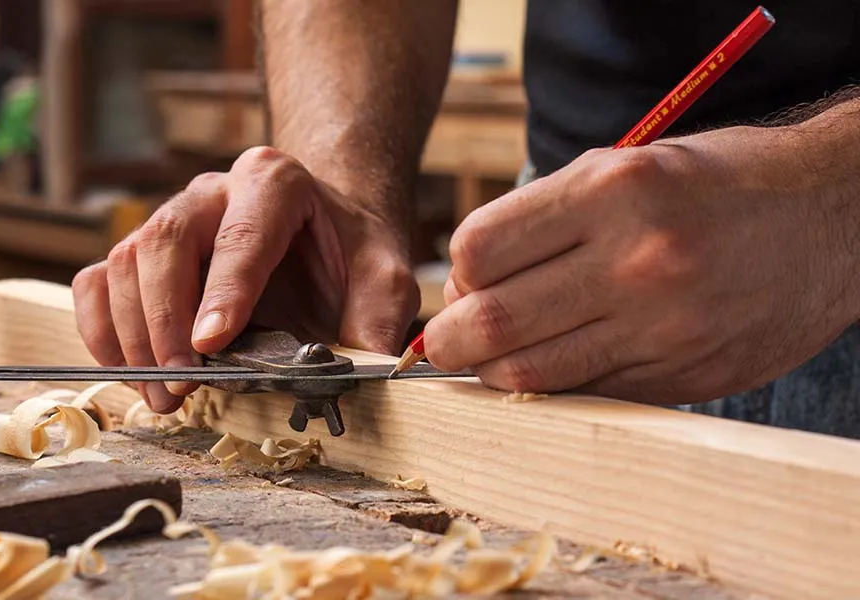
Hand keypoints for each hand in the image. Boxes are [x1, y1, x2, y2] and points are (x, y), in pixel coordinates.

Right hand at [73, 146, 419, 412]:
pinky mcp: (142, 250)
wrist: (323, 228)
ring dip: (132, 338)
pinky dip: (102, 332)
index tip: (210, 344)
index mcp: (275, 182)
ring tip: (162, 397)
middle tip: (179, 385)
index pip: (242, 235)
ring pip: (124, 264)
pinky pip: (98, 282)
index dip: (223, 291)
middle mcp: (213, 191)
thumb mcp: (386, 277)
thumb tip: (363, 372)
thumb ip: (379, 319)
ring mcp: (169, 216)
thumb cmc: (349, 251)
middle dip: (165, 323)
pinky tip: (130, 374)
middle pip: (165, 243)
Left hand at [425, 126, 859, 403]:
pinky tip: (556, 363)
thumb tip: (468, 283)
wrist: (829, 217)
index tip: (464, 282)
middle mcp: (637, 260)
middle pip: (494, 321)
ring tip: (494, 356)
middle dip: (451, 339)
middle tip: (448, 339)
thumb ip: (544, 219)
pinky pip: (587, 392)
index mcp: (614, 191)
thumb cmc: (712, 183)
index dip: (459, 273)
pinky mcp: (685, 374)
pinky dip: (554, 385)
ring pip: (532, 373)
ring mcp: (664, 326)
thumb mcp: (625, 166)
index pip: (481, 248)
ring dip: (494, 370)